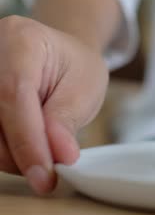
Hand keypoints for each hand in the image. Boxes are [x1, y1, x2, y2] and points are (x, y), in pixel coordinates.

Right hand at [0, 16, 107, 193]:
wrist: (59, 57)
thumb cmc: (75, 68)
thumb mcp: (85, 88)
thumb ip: (67, 120)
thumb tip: (58, 156)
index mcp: (20, 39)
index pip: (14, 94)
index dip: (27, 140)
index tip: (45, 174)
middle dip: (19, 153)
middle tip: (48, 170)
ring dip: (9, 155)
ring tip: (40, 153)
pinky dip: (2, 148)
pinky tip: (22, 148)